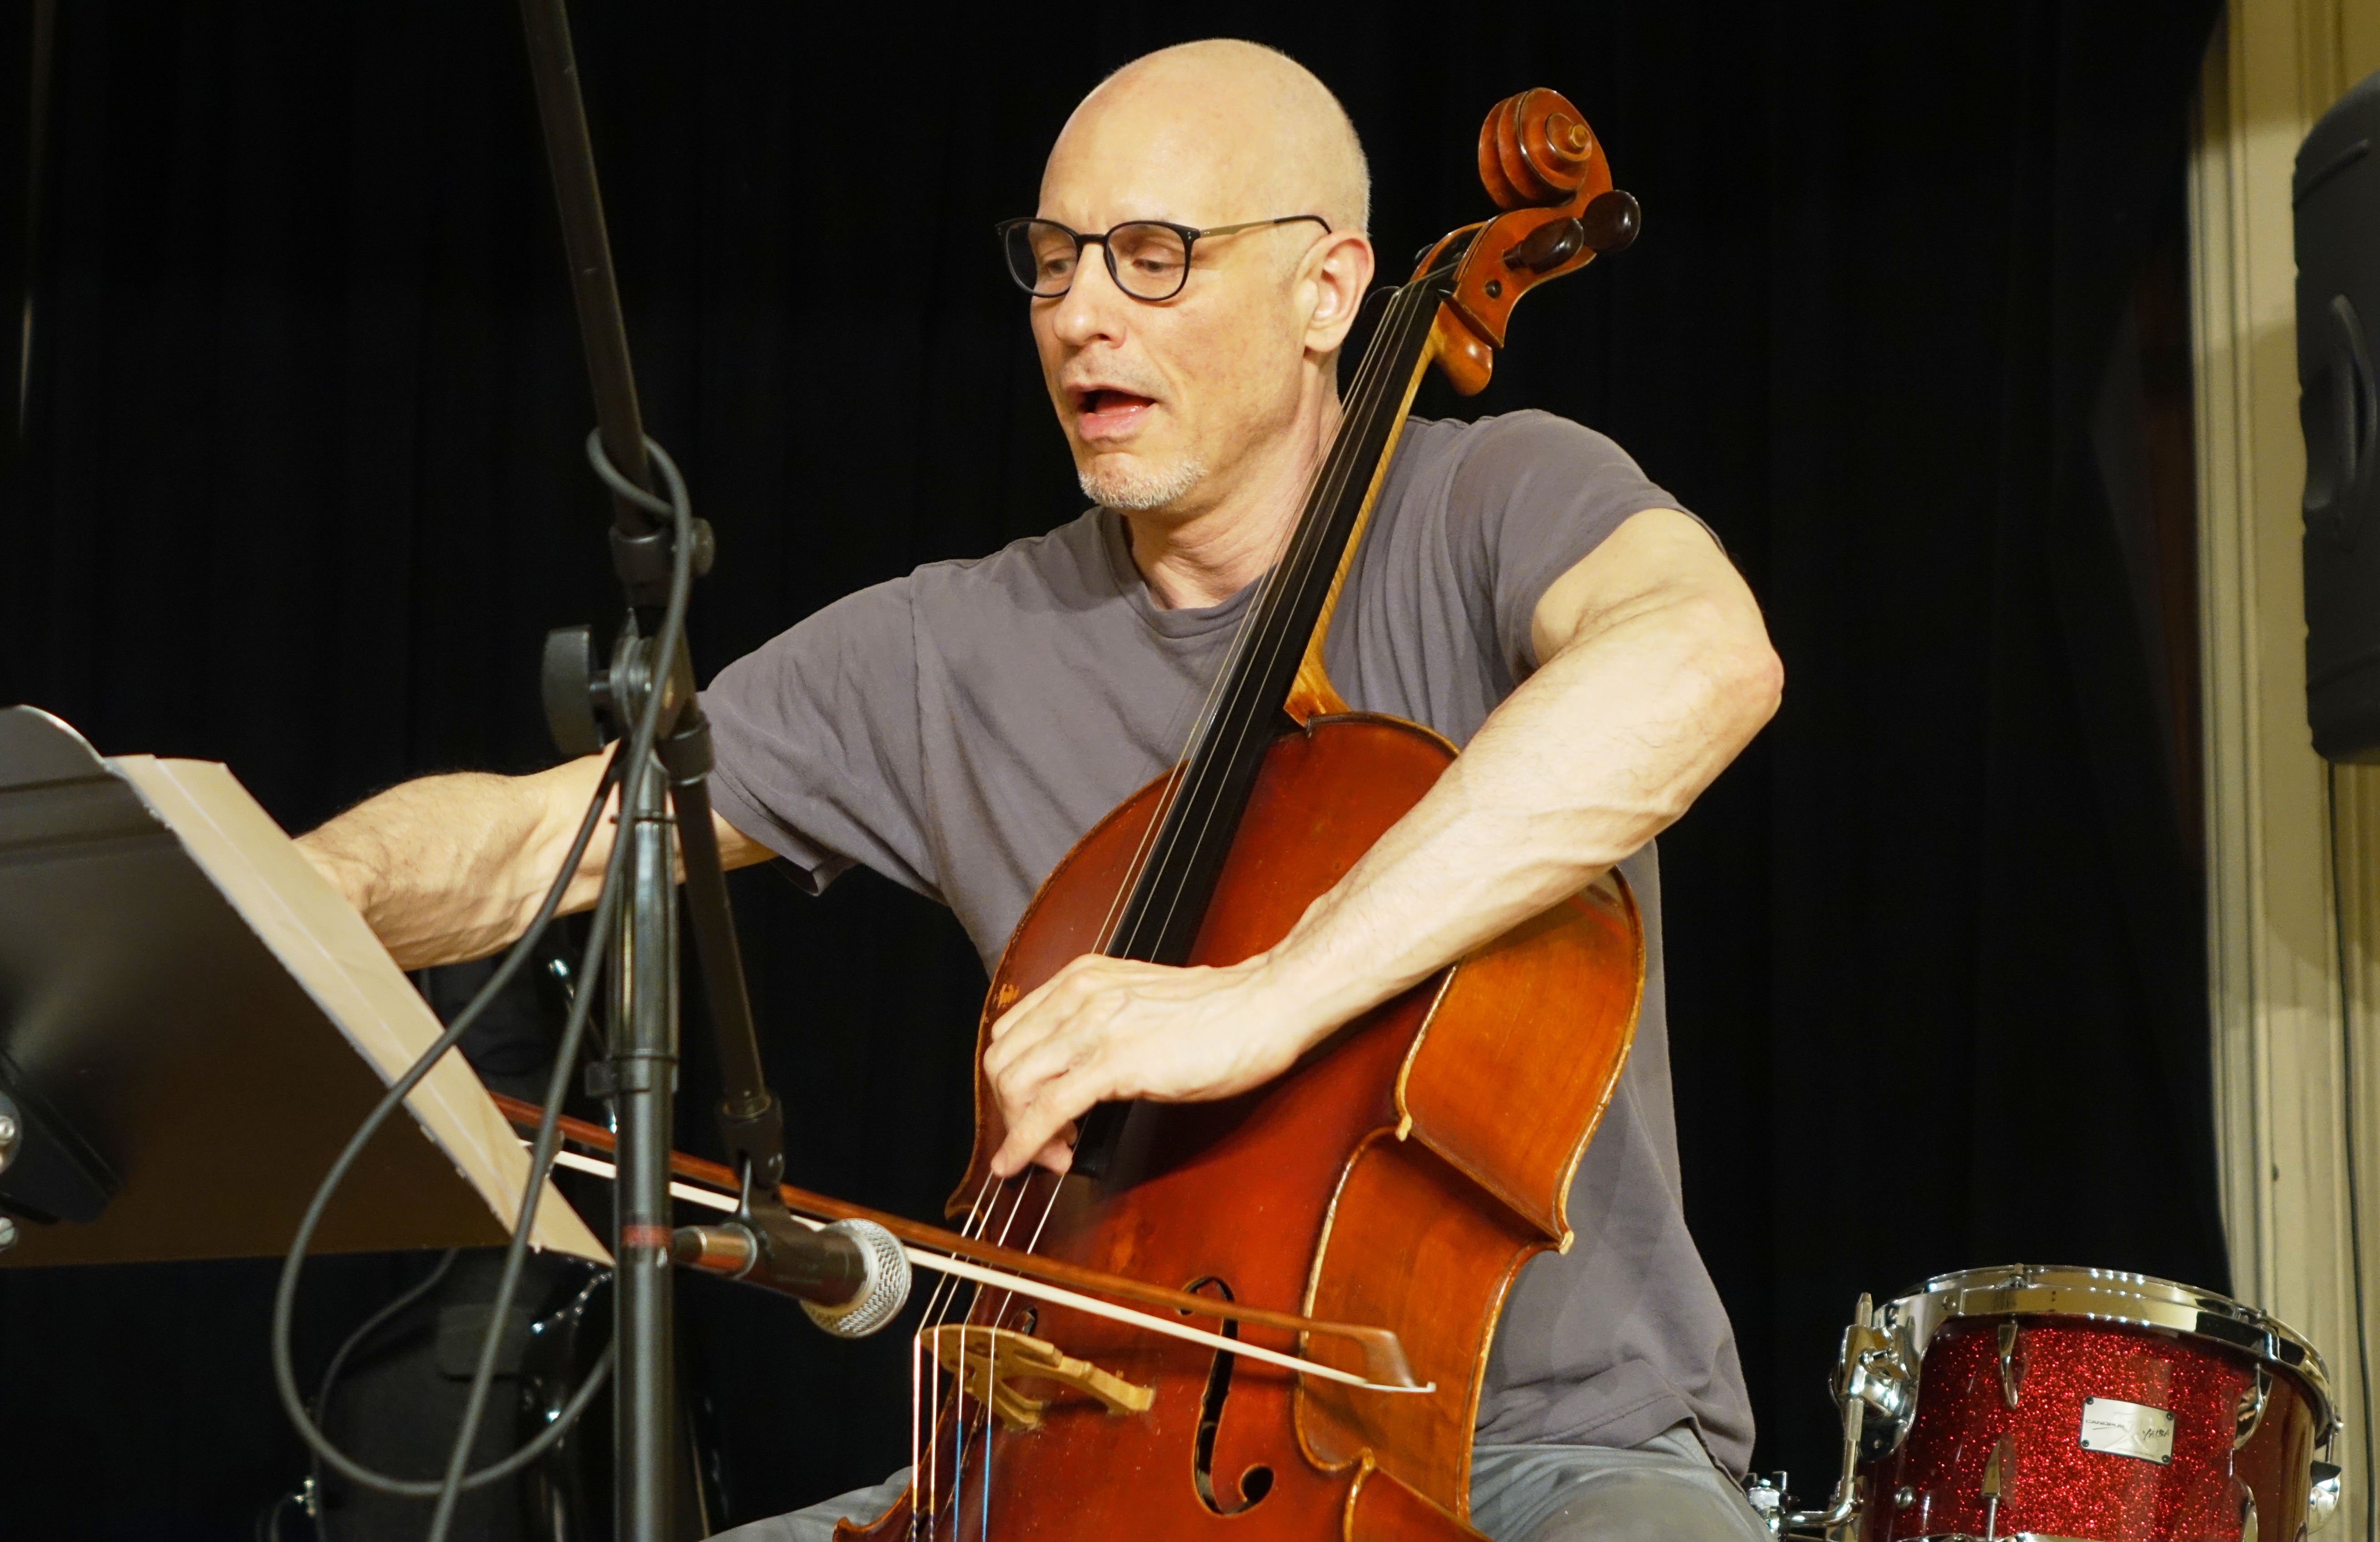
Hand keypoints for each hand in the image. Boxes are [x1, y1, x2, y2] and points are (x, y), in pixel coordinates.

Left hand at [980, 953, 1330, 1177]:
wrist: (1265, 1005)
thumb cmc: (1221, 1011)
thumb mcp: (1140, 1006)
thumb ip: (1102, 1027)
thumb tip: (1078, 1073)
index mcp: (1082, 979)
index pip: (1012, 1033)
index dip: (1012, 1082)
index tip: (1034, 1114)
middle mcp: (1078, 996)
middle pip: (1002, 1060)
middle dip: (1009, 1111)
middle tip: (1043, 1143)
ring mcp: (1094, 1026)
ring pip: (1015, 1085)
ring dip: (1020, 1131)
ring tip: (1056, 1154)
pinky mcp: (1115, 1061)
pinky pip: (1047, 1109)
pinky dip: (1024, 1143)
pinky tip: (1023, 1164)